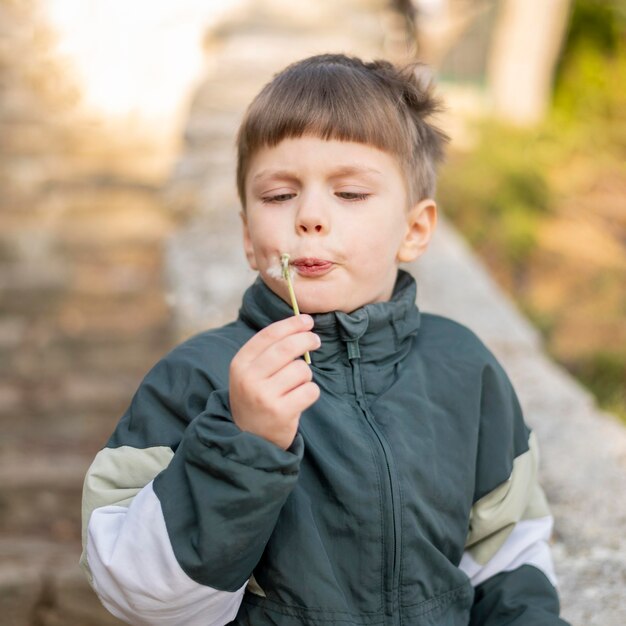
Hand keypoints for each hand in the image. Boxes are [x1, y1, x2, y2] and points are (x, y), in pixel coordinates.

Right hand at [229, 315, 320, 449]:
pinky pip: (310, 390)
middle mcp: (249, 378)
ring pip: (301, 370)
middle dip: (306, 339)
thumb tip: (300, 325)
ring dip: (305, 375)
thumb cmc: (255, 398)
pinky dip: (310, 392)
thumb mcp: (250, 373)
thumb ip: (268, 351)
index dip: (290, 324)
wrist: (248, 439)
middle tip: (315, 341)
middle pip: (287, 348)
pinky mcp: (281, 412)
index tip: (307, 320)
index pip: (268, 335)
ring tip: (296, 386)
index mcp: (240, 364)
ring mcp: (264, 396)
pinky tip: (299, 400)